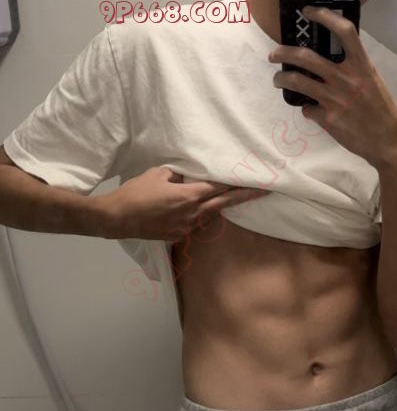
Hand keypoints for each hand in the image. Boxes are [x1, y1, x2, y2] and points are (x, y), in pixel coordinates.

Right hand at [100, 166, 270, 240]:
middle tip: (264, 192)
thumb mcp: (157, 175)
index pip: (219, 187)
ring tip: (228, 198)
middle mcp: (193, 213)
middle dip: (244, 197)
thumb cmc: (135, 193)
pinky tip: (189, 211)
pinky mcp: (177, 236)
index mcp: (190, 195)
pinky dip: (194, 216)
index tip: (254, 180)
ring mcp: (186, 227)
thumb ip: (176, 175)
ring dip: (216, 206)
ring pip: (207, 214)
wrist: (118, 218)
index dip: (237, 182)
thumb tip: (185, 177)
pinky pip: (191, 223)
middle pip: (223, 203)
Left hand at [269, 5, 396, 171]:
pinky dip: (306, 109)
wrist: (389, 141)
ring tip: (278, 79)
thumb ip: (354, 69)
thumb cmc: (382, 110)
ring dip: (282, 79)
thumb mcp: (372, 81)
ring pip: (297, 82)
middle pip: (306, 57)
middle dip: (284, 53)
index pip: (344, 31)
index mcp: (362, 65)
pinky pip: (307, 109)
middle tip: (274, 54)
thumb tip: (331, 63)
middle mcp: (346, 79)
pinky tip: (309, 110)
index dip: (324, 16)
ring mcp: (335, 99)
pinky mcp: (328, 119)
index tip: (308, 11)